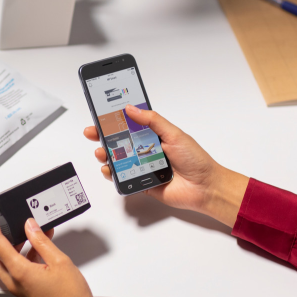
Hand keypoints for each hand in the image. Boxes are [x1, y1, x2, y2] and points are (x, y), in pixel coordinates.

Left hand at [0, 197, 106, 296]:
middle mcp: (13, 280)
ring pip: (1, 259)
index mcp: (18, 272)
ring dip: (9, 241)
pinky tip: (40, 242)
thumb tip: (30, 225)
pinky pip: (15, 265)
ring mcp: (18, 285)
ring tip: (28, 227)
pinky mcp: (25, 288)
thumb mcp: (60, 262)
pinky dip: (22, 251)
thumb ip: (41, 241)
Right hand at [83, 105, 248, 227]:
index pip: (130, 125)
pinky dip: (112, 174)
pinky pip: (122, 178)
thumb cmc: (195, 160)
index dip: (114, 120)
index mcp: (154, 135)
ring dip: (106, 155)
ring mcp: (142, 167)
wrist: (204, 188)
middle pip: (119, 142)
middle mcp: (146, 150)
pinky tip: (108, 169)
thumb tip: (131, 108)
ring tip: (101, 151)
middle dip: (104, 137)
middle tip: (92, 132)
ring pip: (118, 160)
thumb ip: (152, 121)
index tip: (101, 115)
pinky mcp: (141, 183)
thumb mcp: (174, 134)